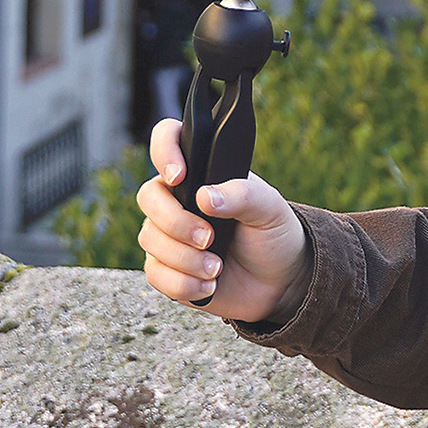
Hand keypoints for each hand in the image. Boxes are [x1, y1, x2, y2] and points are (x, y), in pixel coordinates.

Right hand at [136, 118, 310, 322]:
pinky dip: (183, 283)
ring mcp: (168, 234)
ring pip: (150, 240)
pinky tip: (209, 285)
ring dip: (186, 259)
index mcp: (201, 174)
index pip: (167, 141)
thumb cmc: (272, 234)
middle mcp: (177, 200)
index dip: (164, 151)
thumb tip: (205, 197)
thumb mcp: (269, 209)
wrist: (279, 280)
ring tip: (217, 268)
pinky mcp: (167, 268)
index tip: (179, 176)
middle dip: (176, 222)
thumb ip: (243, 196)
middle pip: (148, 198)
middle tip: (209, 238)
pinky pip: (156, 274)